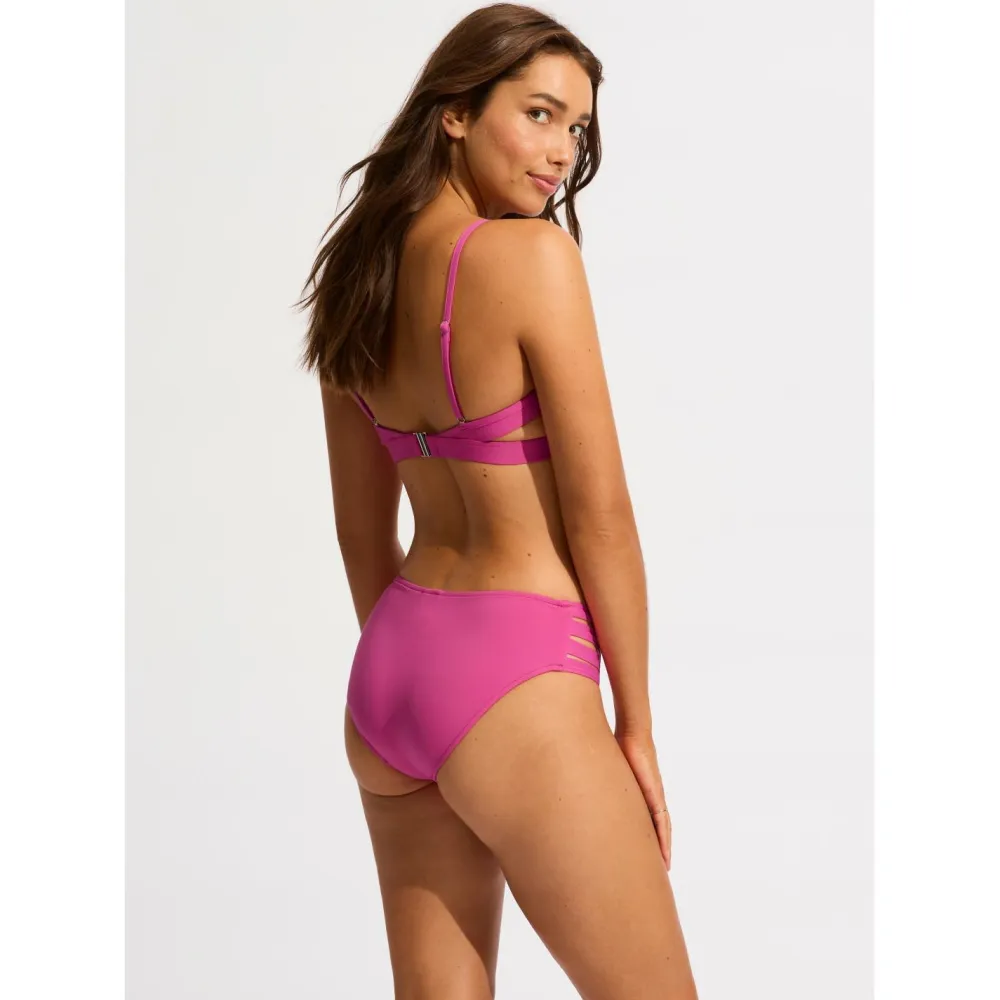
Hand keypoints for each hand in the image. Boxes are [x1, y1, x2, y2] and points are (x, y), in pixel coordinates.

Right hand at [615, 726, 671, 870]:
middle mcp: (651, 793)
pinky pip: (662, 819)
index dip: (650, 834)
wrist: (634, 731)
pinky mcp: (654, 791)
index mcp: (641, 790)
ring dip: (664, 845)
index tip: (649, 852)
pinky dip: (664, 835)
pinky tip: (663, 849)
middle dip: (659, 845)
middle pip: (659, 825)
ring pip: (663, 826)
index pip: (648, 817)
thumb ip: (602, 776)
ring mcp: (655, 793)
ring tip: (664, 864)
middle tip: (660, 867)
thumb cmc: (619, 743)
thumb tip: (583, 778)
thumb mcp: (610, 767)